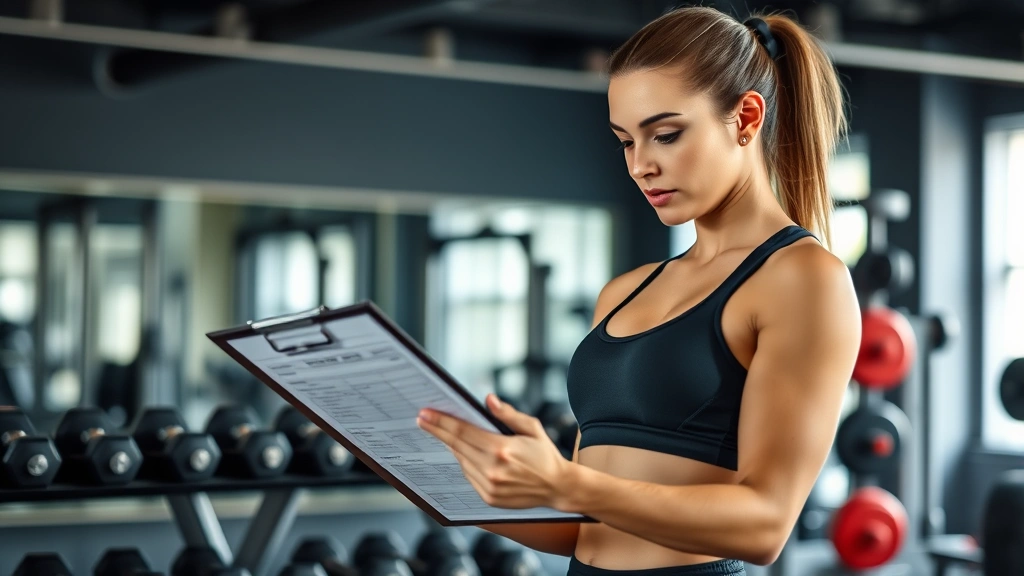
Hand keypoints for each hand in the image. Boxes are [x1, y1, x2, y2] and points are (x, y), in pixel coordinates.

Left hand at [416, 394, 576, 510]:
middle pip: (456, 446)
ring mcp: (489, 487)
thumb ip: (507, 414)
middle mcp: (493, 470)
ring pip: (462, 461)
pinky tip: (465, 453)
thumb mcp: (531, 428)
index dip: (442, 422)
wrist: (558, 487)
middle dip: (437, 431)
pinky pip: (469, 476)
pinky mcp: (489, 498)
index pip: (463, 431)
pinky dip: (465, 463)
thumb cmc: (545, 455)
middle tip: (422, 419)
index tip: (425, 414)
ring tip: (445, 434)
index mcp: (502, 449)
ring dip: (452, 447)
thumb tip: (488, 400)